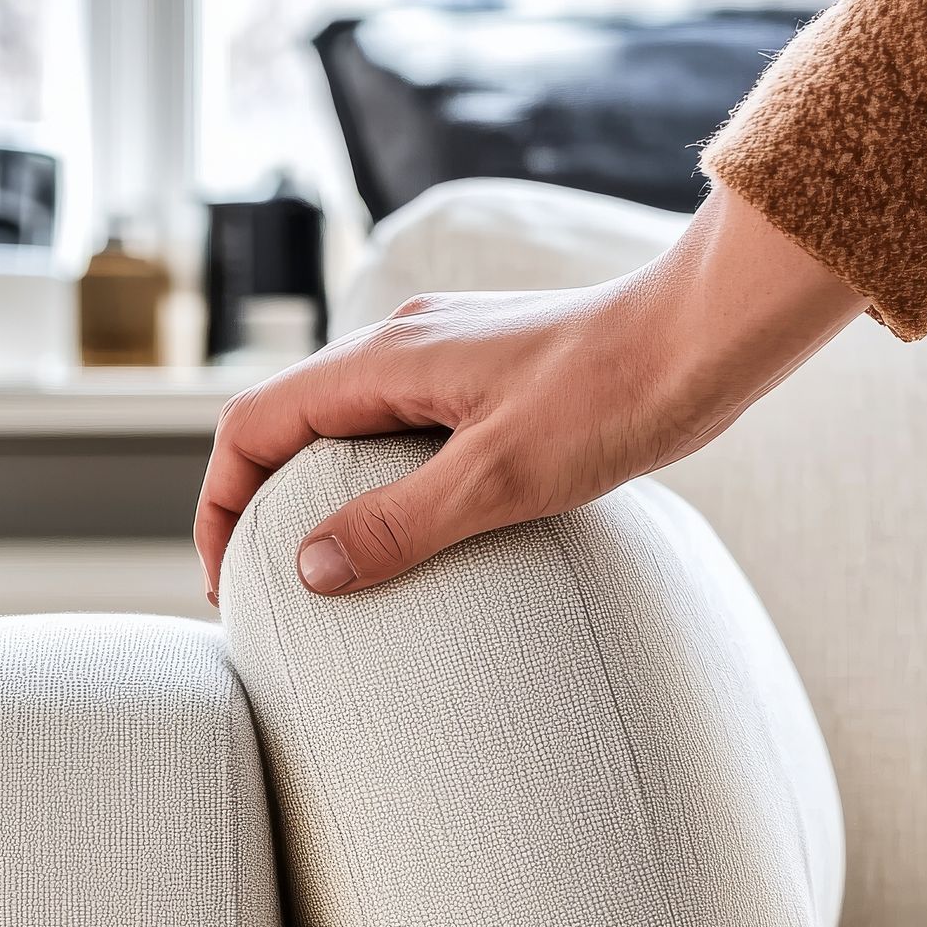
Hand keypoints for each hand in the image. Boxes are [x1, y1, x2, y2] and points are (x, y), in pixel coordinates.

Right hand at [195, 184, 864, 601]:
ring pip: (346, 424)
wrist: (706, 338)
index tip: (227, 584)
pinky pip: (401, 424)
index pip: (252, 427)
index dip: (220, 507)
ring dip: (319, 492)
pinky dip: (378, 478)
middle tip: (265, 588)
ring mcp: (446, 351)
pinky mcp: (490, 371)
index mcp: (383, 360)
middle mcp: (402, 343)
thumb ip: (401, 524)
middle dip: (259, 504)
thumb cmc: (614, 398)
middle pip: (289, 423)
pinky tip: (418, 527)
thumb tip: (311, 571)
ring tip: (330, 570)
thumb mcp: (501, 479)